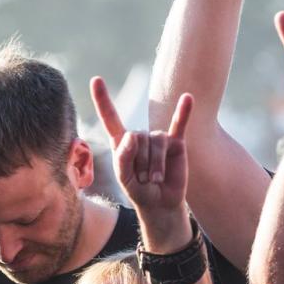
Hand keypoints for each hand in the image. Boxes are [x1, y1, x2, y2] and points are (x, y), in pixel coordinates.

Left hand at [91, 76, 193, 249]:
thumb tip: (132, 135)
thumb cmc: (139, 191)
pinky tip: (188, 98)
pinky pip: (180, 124)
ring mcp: (158, 138)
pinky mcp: (176, 142)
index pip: (111, 118)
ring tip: (155, 179)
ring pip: (156, 141)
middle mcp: (140, 136)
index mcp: (122, 142)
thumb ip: (123, 158)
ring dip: (155, 165)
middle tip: (143, 179)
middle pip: (138, 138)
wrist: (160, 203)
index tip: (96, 80)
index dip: (103, 100)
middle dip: (140, 163)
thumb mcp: (125, 179)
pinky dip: (183, 112)